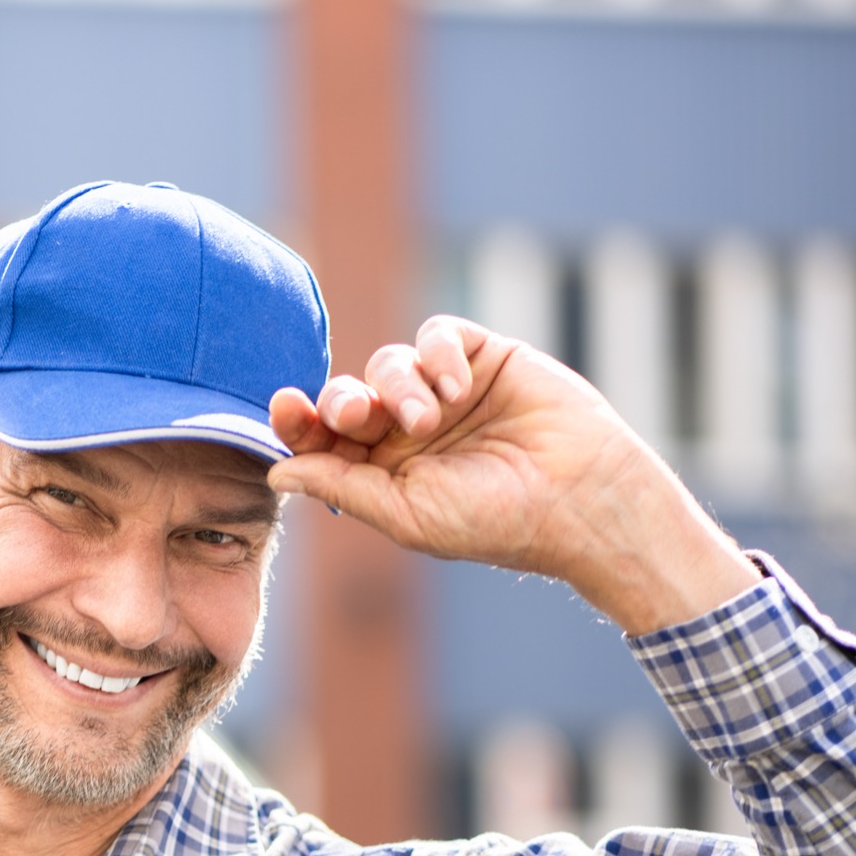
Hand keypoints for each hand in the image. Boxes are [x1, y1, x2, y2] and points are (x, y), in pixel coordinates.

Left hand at [267, 316, 759, 633]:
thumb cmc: (494, 519)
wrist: (580, 497)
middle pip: (348, 395)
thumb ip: (340, 487)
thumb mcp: (406, 513)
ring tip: (429, 415)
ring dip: (398, 384)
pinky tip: (457, 387)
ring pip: (388, 362)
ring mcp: (445, 391)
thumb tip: (276, 472)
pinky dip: (437, 354)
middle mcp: (409, 430)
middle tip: (356, 414)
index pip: (325, 440)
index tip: (284, 407)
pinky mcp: (482, 357)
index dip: (298, 421)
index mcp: (384, 471)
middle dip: (342, 400)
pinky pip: (437, 335)